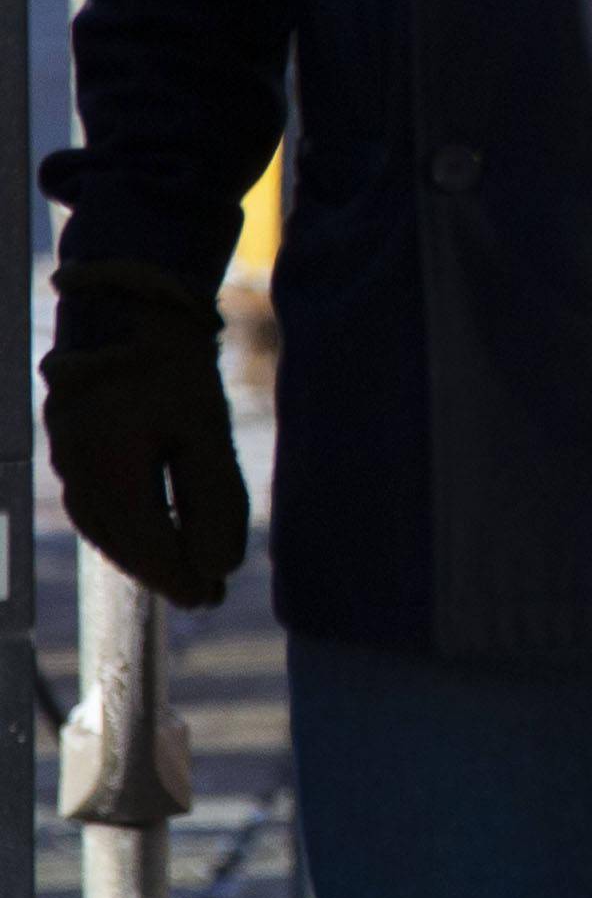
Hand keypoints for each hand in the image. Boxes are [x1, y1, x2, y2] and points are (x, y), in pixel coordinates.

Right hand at [40, 261, 247, 608]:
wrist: (128, 299)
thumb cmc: (173, 363)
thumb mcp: (206, 432)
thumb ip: (213, 502)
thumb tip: (221, 568)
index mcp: (104, 469)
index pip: (144, 544)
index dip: (179, 577)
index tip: (212, 599)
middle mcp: (74, 468)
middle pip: (120, 539)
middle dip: (163, 569)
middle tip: (206, 594)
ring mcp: (65, 453)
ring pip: (103, 523)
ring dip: (142, 549)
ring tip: (185, 570)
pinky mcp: (70, 439)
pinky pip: (94, 500)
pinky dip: (124, 523)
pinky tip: (152, 531)